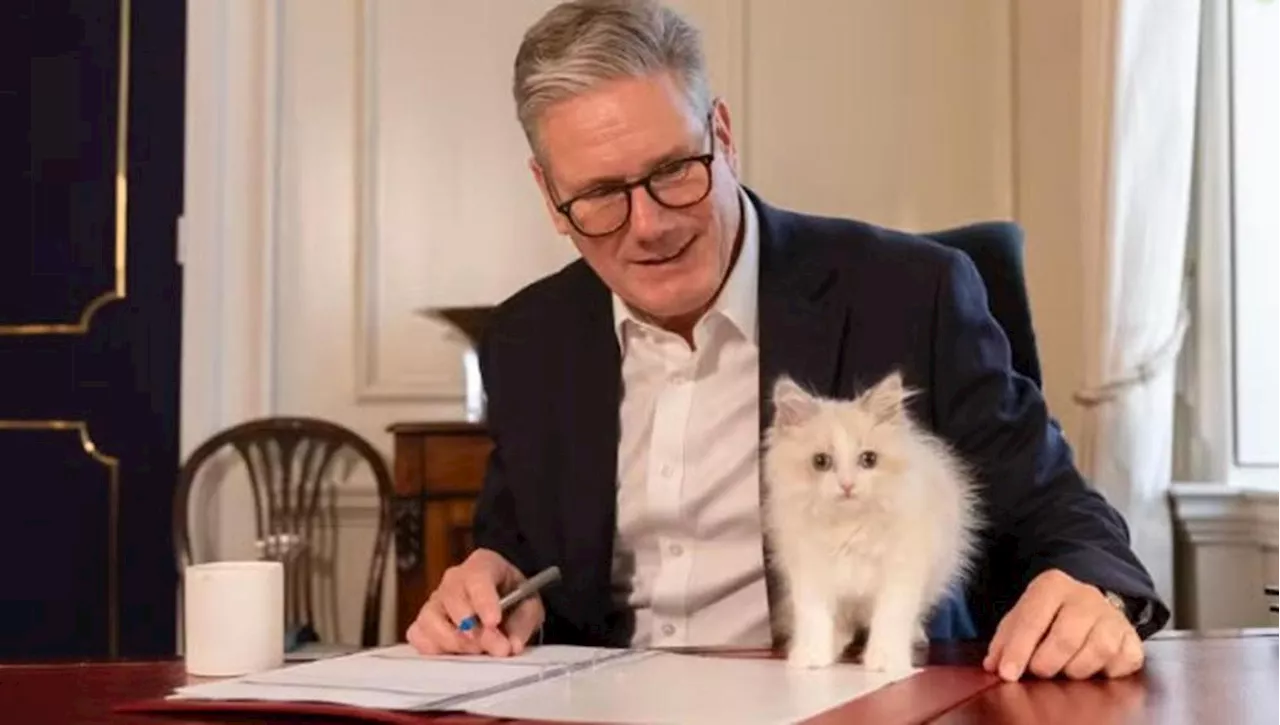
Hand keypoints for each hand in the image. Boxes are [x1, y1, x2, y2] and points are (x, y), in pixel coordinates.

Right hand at [405, 548, 544, 656]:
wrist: (506, 605)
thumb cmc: (515, 601)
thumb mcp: (529, 607)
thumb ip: (522, 623)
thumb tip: (510, 645)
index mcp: (483, 564)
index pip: (477, 577)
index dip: (484, 601)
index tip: (493, 622)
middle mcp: (455, 579)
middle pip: (451, 598)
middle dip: (473, 628)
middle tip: (495, 646)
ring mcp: (436, 600)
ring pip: (430, 618)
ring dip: (454, 640)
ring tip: (477, 650)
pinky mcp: (425, 622)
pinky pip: (418, 635)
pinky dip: (434, 647)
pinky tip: (456, 651)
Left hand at [983, 569, 1143, 680]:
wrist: (1090, 603)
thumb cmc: (1049, 615)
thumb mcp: (1022, 617)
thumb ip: (1005, 639)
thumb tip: (993, 665)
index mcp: (1052, 586)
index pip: (1033, 619)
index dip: (1018, 650)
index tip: (1007, 673)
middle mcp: (1086, 597)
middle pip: (1066, 638)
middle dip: (1046, 663)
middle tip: (1038, 671)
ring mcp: (1112, 617)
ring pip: (1097, 651)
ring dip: (1075, 670)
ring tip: (1064, 669)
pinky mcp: (1132, 637)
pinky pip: (1122, 662)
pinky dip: (1105, 672)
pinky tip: (1093, 668)